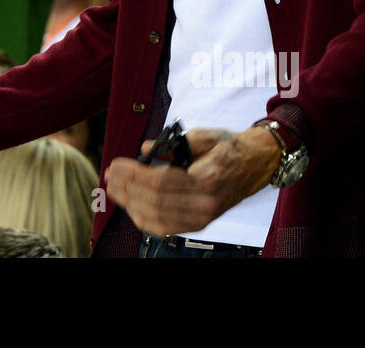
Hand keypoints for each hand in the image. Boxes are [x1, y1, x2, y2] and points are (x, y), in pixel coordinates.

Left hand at [104, 126, 280, 236]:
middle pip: (155, 201)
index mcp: (208, 178)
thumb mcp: (204, 136)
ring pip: (158, 218)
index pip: (161, 181)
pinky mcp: (199, 224)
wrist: (254, 165)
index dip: (134, 174)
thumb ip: (174, 144)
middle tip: (109, 175)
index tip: (116, 164)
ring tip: (114, 189)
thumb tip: (145, 149)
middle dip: (127, 188)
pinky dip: (144, 219)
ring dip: (130, 204)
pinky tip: (130, 206)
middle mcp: (206, 203)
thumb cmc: (228, 148)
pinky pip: (166, 228)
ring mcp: (203, 218)